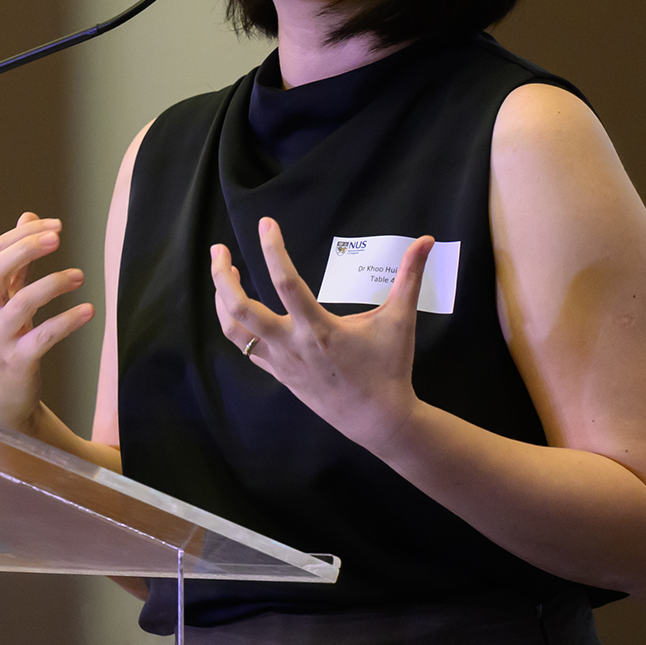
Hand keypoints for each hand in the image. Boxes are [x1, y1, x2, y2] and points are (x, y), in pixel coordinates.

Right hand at [0, 212, 94, 431]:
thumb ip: (17, 261)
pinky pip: (43, 337)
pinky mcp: (18, 361)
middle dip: (26, 250)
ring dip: (52, 285)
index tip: (55, 226)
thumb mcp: (5, 299)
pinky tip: (88, 311)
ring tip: (80, 276)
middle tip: (57, 238)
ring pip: (21, 304)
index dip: (24, 235)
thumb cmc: (3, 339)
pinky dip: (66, 322)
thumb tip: (28, 216)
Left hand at [210, 217, 432, 449]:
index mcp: (319, 329)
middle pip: (240, 310)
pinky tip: (236, 308)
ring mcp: (281, 363)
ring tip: (224, 273)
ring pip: (234, 331)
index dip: (273, 250)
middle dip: (222, 277)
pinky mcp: (279, 375)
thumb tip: (427, 240)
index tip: (266, 224)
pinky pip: (246, 348)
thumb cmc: (389, 368)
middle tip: (218, 250)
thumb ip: (409, 277)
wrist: (379, 420)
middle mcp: (292, 346)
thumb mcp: (400, 320)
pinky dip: (235, 324)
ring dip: (221, 299)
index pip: (286, 283)